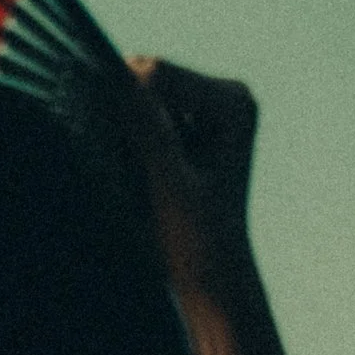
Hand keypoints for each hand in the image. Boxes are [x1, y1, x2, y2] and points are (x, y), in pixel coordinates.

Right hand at [121, 56, 259, 295]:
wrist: (210, 279)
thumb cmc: (197, 243)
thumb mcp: (170, 187)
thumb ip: (150, 133)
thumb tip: (123, 80)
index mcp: (233, 101)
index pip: (158, 75)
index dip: (126, 110)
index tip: (128, 161)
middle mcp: (226, 94)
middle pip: (147, 78)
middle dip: (125, 118)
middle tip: (134, 172)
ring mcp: (206, 109)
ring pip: (136, 96)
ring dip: (121, 130)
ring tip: (136, 178)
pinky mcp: (187, 127)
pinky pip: (137, 115)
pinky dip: (124, 140)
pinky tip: (135, 174)